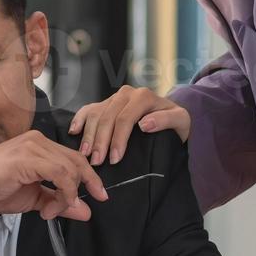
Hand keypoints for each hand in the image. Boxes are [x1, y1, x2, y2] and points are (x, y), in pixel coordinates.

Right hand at [0, 130, 110, 232]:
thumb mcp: (34, 198)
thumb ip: (59, 201)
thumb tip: (84, 210)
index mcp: (39, 145)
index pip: (74, 158)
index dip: (90, 178)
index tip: (99, 196)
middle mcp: (37, 140)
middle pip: (77, 161)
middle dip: (84, 186)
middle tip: (79, 208)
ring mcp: (32, 146)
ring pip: (70, 169)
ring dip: (67, 195)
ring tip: (51, 210)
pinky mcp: (27, 157)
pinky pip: (60, 174)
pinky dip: (64, 192)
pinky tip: (53, 206)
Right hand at [70, 85, 190, 165]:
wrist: (171, 117)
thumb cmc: (176, 123)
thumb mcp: (181, 121)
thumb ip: (166, 120)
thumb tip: (145, 124)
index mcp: (143, 96)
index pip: (125, 118)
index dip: (118, 139)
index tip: (114, 159)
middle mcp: (126, 93)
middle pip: (107, 117)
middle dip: (100, 141)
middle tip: (97, 162)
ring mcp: (114, 97)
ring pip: (95, 114)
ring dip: (89, 135)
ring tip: (85, 154)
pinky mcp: (105, 103)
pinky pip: (88, 109)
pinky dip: (79, 119)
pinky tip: (74, 132)